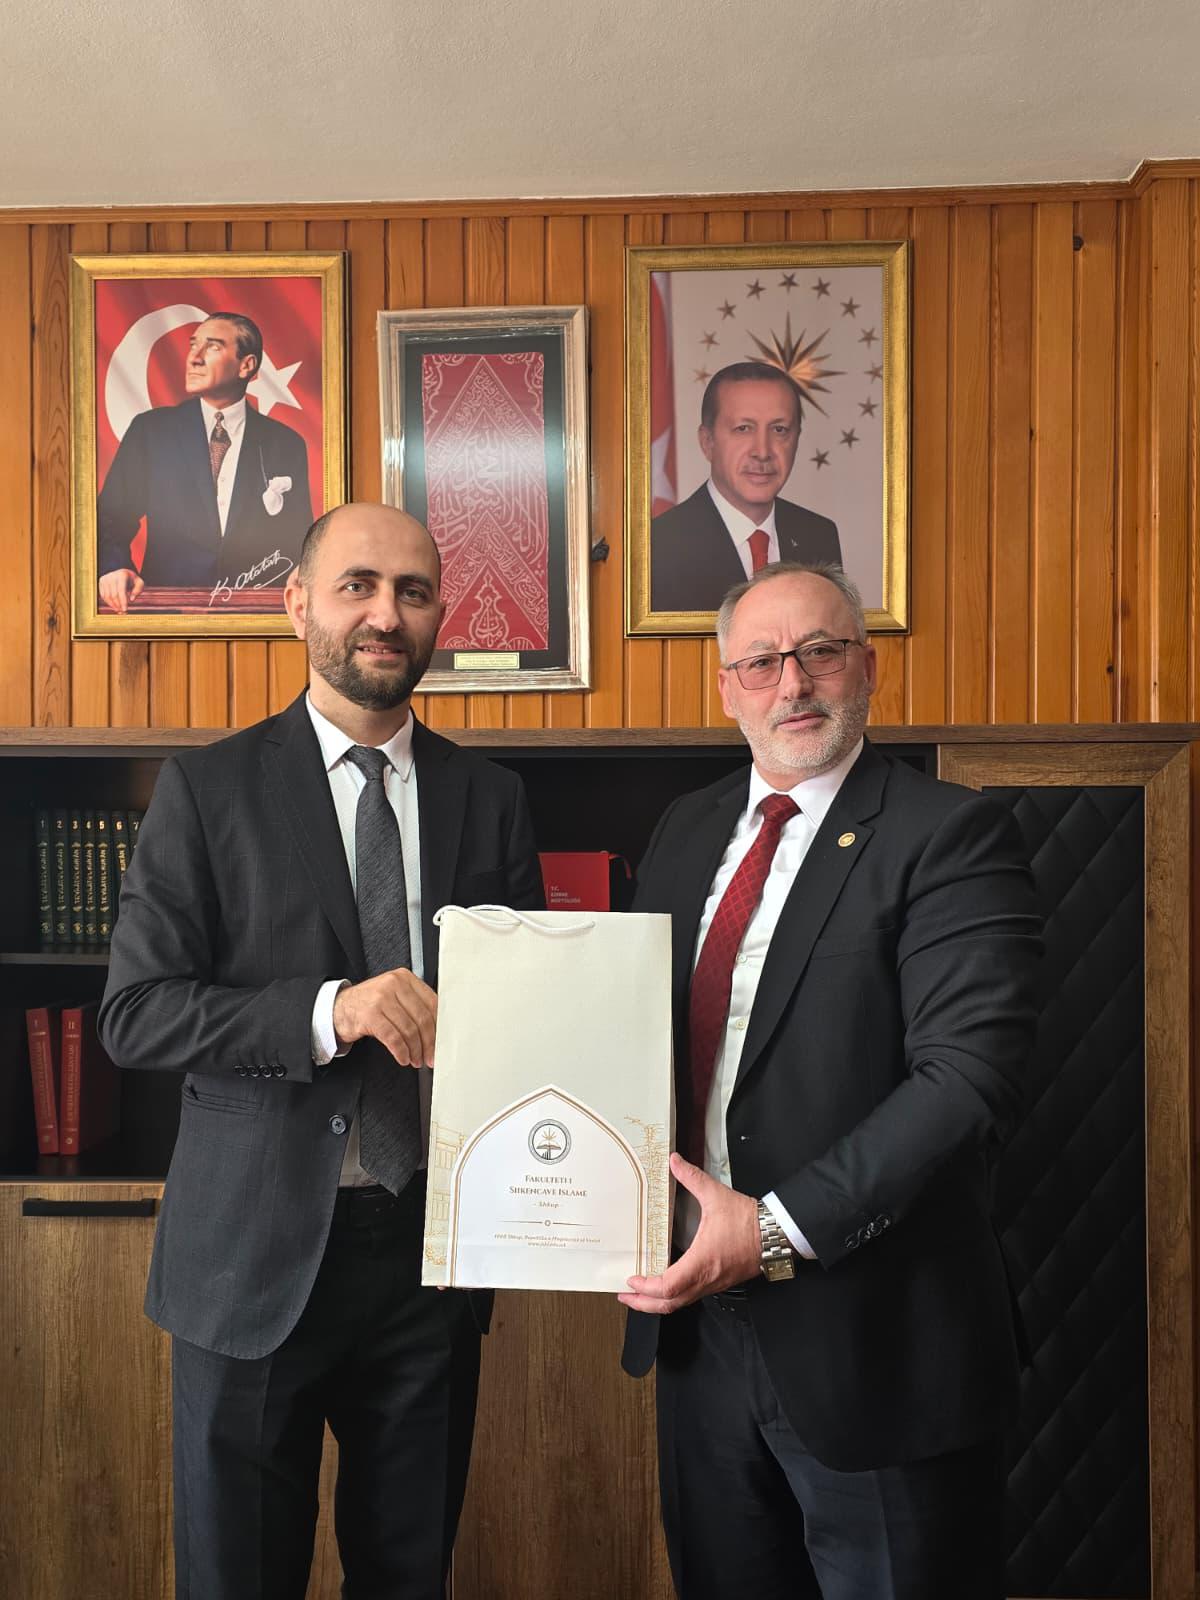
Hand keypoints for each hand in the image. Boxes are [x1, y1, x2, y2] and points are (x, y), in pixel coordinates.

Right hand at [98, 567, 144, 612]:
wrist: (122, 571)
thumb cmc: (132, 579)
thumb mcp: (139, 583)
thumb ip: (138, 590)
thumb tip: (131, 600)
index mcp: (122, 575)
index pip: (121, 591)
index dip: (123, 601)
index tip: (125, 610)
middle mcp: (112, 576)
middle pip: (113, 595)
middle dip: (118, 605)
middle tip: (123, 612)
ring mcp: (105, 579)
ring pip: (107, 596)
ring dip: (113, 606)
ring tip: (119, 611)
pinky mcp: (101, 582)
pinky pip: (103, 595)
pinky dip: (108, 602)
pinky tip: (115, 606)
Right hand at [333, 968, 436, 1067]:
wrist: (338, 1008)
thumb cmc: (369, 1004)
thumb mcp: (393, 996)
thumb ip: (414, 1005)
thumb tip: (437, 1030)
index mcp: (404, 977)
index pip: (432, 1003)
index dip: (438, 1026)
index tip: (440, 1042)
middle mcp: (394, 984)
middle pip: (422, 1018)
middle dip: (429, 1043)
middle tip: (430, 1056)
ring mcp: (381, 998)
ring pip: (409, 1030)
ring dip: (415, 1050)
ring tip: (415, 1059)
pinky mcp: (370, 1015)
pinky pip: (393, 1038)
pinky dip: (401, 1052)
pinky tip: (403, 1058)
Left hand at [618, 1152, 759, 1314]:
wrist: (776, 1235)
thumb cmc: (748, 1221)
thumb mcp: (716, 1195)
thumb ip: (692, 1177)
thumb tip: (674, 1161)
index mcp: (702, 1261)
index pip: (668, 1286)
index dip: (646, 1288)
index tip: (631, 1279)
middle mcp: (706, 1279)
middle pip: (670, 1304)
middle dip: (644, 1304)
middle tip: (624, 1296)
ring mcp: (713, 1284)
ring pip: (681, 1303)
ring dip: (658, 1303)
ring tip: (640, 1295)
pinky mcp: (719, 1283)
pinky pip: (691, 1296)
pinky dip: (674, 1296)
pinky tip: (666, 1286)